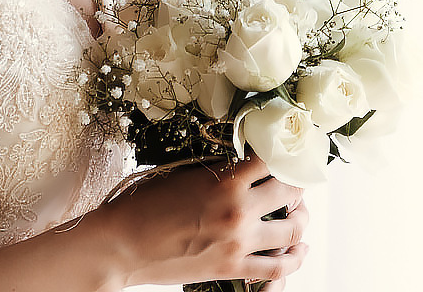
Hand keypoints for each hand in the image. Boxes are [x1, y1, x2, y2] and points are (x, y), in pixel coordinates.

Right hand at [99, 154, 308, 287]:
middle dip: (296, 185)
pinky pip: (279, 267)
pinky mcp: (232, 269)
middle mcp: (238, 210)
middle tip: (294, 183)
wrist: (122, 245)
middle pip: (291, 192)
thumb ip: (221, 170)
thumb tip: (249, 165)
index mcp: (226, 180)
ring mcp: (238, 242)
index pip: (274, 160)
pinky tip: (300, 249)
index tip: (288, 154)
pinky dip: (295, 259)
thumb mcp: (185, 174)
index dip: (284, 155)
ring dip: (301, 218)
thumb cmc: (145, 205)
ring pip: (293, 229)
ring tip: (298, 213)